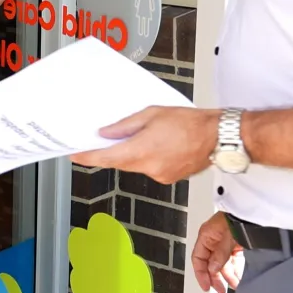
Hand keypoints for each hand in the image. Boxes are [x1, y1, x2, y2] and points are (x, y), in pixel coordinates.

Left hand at [71, 107, 218, 184]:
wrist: (217, 136)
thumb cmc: (190, 123)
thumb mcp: (151, 114)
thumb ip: (125, 125)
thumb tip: (106, 133)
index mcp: (141, 150)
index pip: (105, 158)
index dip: (87, 157)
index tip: (75, 155)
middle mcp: (148, 167)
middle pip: (119, 163)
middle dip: (110, 153)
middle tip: (102, 142)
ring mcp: (159, 175)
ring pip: (135, 166)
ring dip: (132, 154)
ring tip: (143, 138)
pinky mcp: (169, 178)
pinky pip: (150, 169)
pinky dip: (147, 159)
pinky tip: (157, 146)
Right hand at [192, 213, 244, 292]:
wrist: (254, 209)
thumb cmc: (239, 216)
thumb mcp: (228, 237)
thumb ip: (220, 254)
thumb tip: (213, 269)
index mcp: (206, 235)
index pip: (198, 258)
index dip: (201, 274)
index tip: (206, 286)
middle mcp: (213, 239)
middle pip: (210, 263)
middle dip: (215, 277)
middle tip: (220, 290)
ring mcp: (224, 241)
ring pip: (222, 263)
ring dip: (227, 275)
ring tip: (234, 285)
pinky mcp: (235, 243)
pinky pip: (232, 259)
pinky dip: (235, 269)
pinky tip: (239, 277)